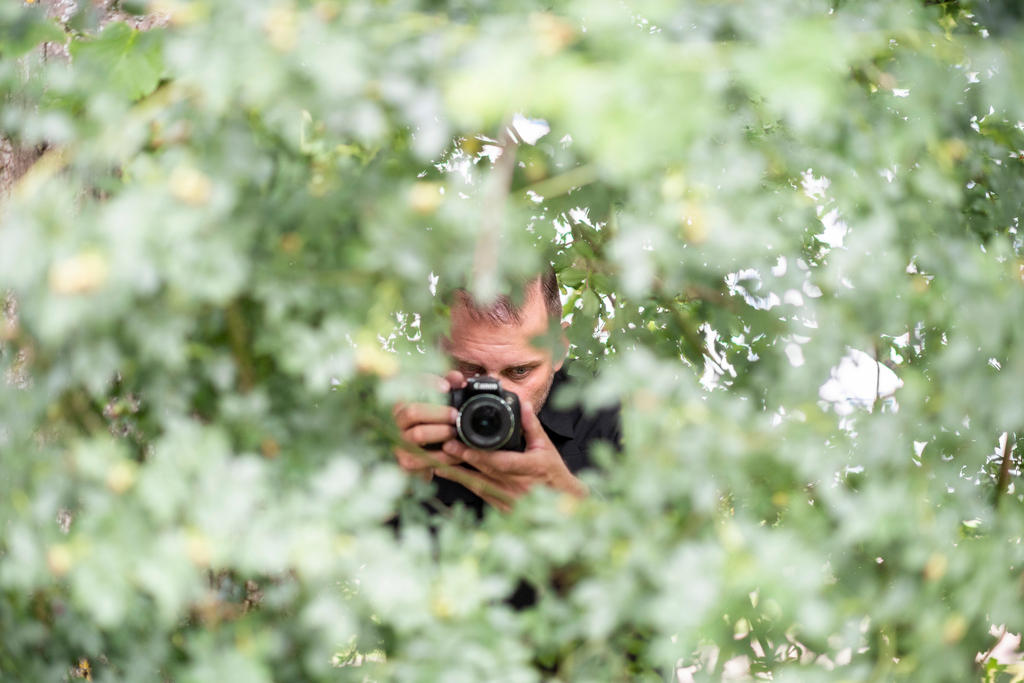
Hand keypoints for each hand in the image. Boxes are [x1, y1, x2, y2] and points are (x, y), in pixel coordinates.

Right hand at [391, 371, 465, 481]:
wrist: (425, 458)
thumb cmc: (434, 422)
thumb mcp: (441, 400)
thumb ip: (449, 385)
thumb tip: (458, 378)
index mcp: (402, 401)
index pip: (409, 386)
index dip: (427, 383)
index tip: (446, 386)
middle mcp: (395, 420)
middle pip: (412, 411)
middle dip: (437, 412)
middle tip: (454, 414)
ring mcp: (398, 441)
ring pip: (417, 435)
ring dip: (440, 432)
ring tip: (454, 432)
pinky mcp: (405, 461)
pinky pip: (424, 458)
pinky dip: (443, 456)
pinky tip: (456, 452)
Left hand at [435, 399, 586, 511]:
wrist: (561, 504)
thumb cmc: (553, 473)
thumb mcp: (546, 447)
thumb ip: (532, 426)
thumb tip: (523, 404)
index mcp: (532, 468)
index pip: (504, 462)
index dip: (483, 456)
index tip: (466, 447)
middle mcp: (519, 486)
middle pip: (486, 472)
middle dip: (465, 458)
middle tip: (446, 446)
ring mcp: (510, 499)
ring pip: (479, 485)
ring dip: (458, 473)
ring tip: (438, 460)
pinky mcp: (502, 508)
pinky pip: (479, 494)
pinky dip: (463, 483)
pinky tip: (448, 473)